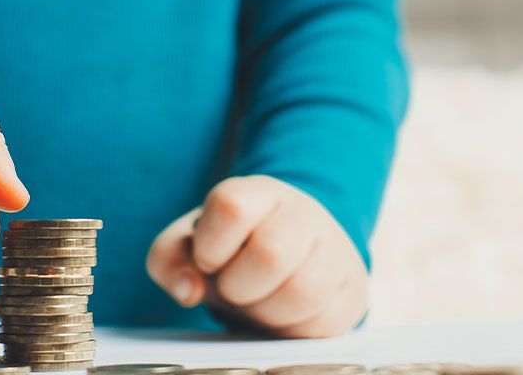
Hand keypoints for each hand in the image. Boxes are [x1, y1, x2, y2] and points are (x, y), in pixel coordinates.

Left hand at [147, 175, 368, 337]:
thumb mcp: (191, 246)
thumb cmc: (232, 252)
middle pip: (271, 253)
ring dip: (265, 313)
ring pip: (301, 292)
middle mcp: (303, 213)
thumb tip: (189, 289)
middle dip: (239, 287)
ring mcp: (335, 249)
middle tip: (234, 288)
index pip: (231, 206)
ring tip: (258, 303)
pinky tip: (282, 316)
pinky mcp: (352, 290)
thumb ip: (169, 259)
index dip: (210, 245)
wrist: (288, 261)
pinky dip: (292, 330)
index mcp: (259, 193)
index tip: (207, 260)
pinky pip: (323, 321)